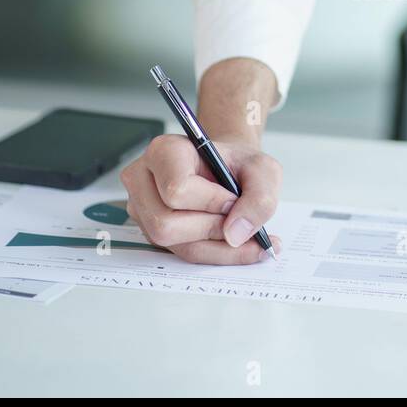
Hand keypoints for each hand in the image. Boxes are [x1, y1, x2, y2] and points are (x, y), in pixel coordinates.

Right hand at [120, 133, 282, 264]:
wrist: (231, 170)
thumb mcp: (263, 171)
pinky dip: (214, 253)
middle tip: (238, 219)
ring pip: (173, 245)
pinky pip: (181, 254)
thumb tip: (235, 236)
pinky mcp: (151, 230)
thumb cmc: (240, 165)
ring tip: (242, 235)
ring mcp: (142, 208)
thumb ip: (260, 199)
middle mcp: (143, 179)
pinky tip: (235, 244)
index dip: (211, 202)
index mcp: (164, 152)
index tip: (234, 199)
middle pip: (165, 224)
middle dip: (211, 229)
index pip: (176, 190)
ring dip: (215, 245)